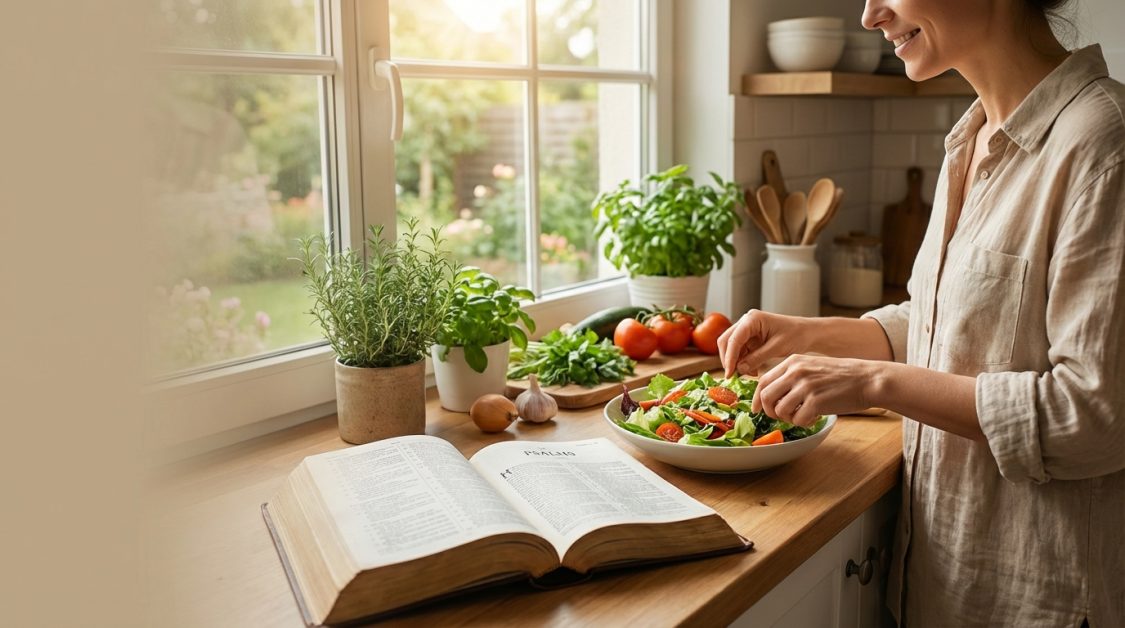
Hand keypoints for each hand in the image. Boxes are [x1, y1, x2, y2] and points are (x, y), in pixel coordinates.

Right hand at [717, 309, 808, 376]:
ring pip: (731, 347)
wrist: (807, 333)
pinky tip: (751, 370)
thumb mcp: (777, 348)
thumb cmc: (796, 335)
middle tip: (732, 376)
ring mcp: (747, 329)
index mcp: (753, 319)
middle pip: (726, 341)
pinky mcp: (750, 338)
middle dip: (728, 359)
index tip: (729, 374)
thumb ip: (757, 358)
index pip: (734, 339)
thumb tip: (739, 369)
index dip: (729, 357)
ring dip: (736, 361)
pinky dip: (742, 361)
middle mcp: (746, 321)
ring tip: (747, 374)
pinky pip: (740, 350)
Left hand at [751, 354, 881, 425]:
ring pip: (779, 410)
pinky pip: (797, 419)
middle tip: (782, 417)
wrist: (868, 379)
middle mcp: (796, 372)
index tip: (757, 409)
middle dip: (770, 411)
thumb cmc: (841, 376)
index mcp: (793, 361)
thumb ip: (791, 376)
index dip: (757, 398)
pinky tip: (814, 418)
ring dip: (788, 419)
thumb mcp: (812, 366)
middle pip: (766, 397)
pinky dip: (803, 423)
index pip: (762, 381)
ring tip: (802, 416)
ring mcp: (805, 386)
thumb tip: (770, 395)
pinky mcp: (816, 401)